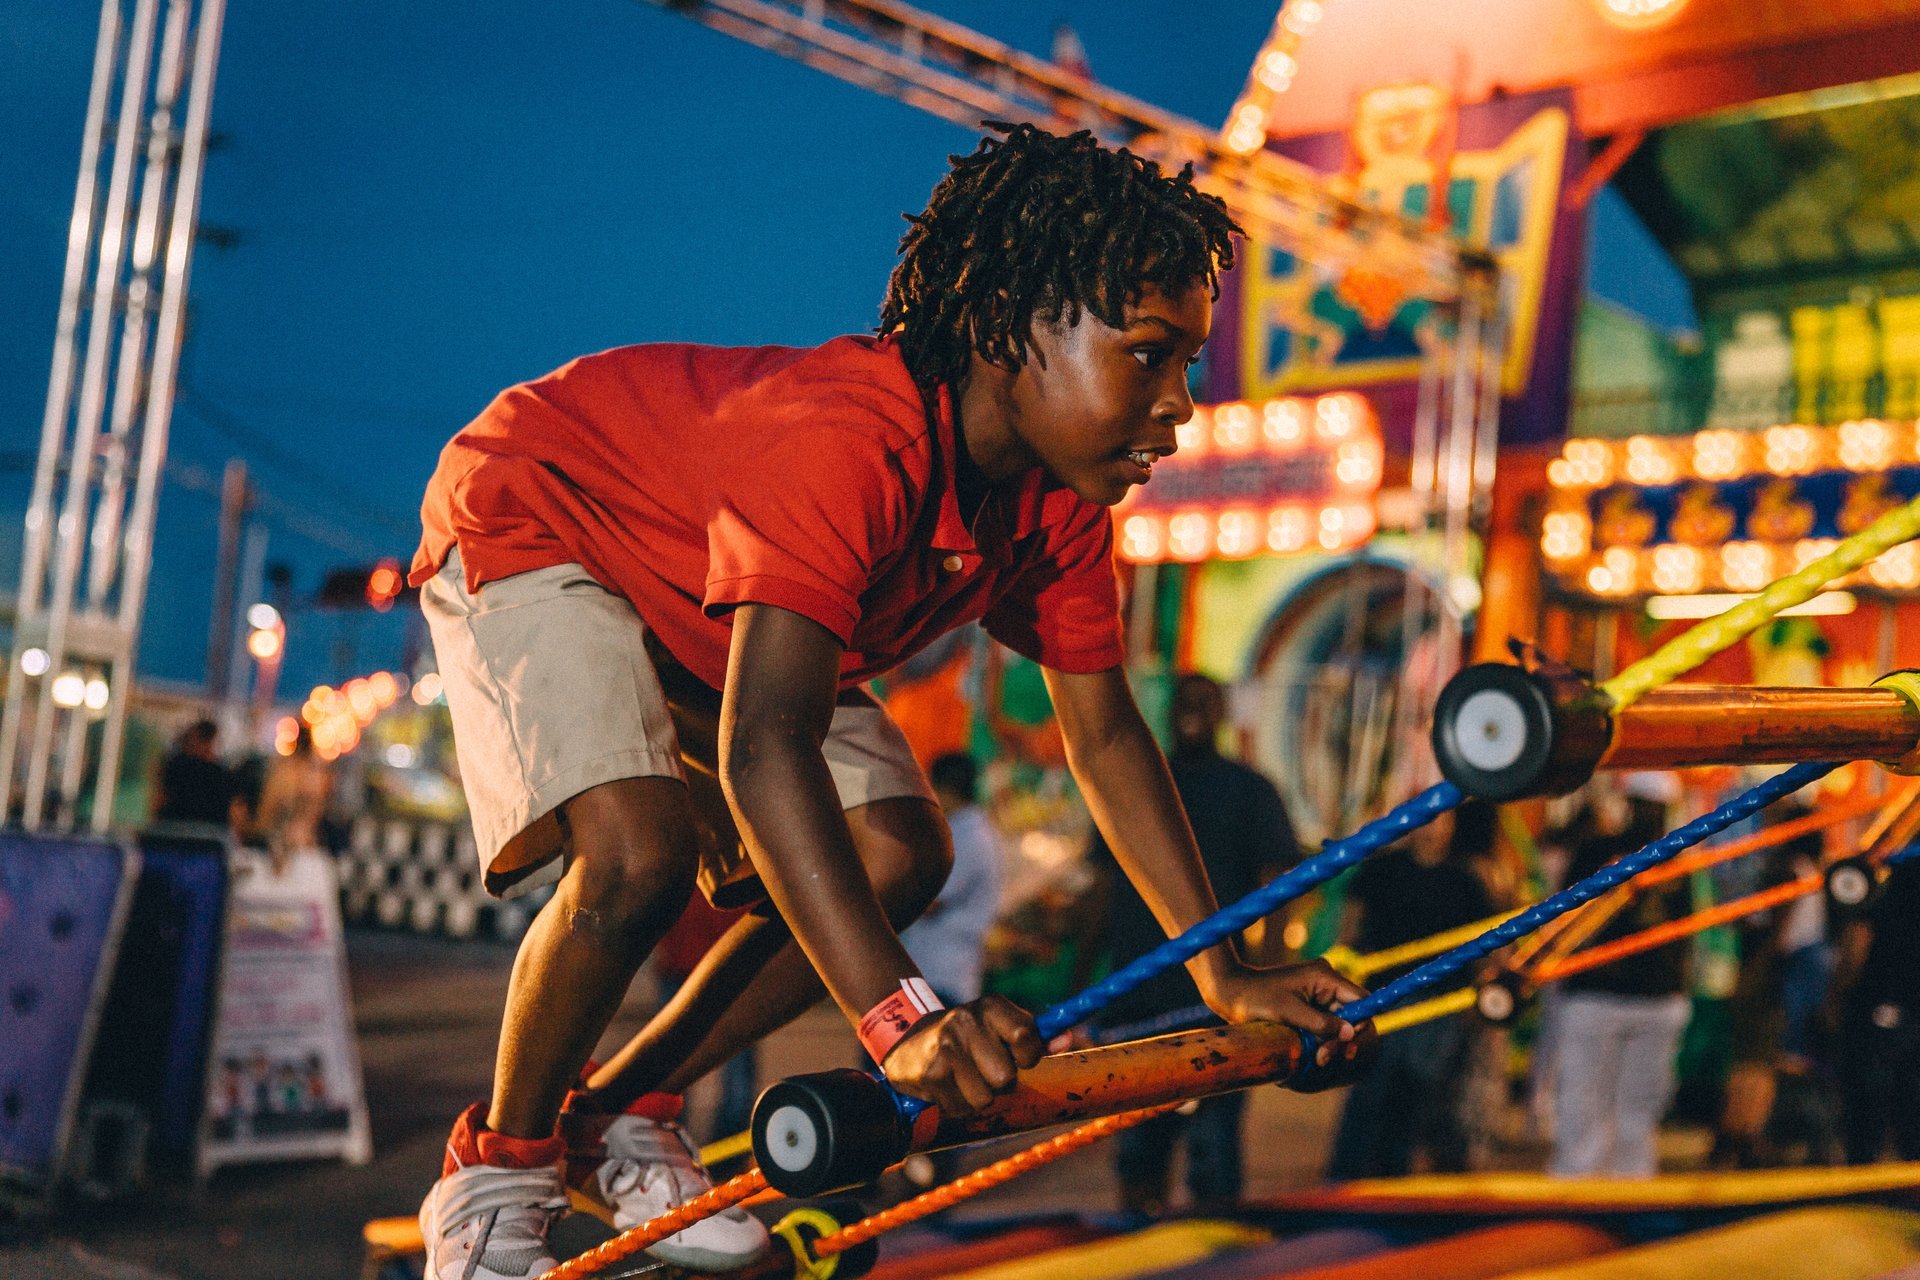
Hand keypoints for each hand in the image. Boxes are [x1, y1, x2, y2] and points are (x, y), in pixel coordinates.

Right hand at [880, 996, 1043, 1115]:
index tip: (1018, 1058)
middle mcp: (967, 1020)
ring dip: (977, 1098)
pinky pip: (961, 1108)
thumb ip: (1035, 1037)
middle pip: (1007, 1078)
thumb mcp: (999, 1029)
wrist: (908, 1043)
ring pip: (985, 1098)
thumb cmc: (968, 1040)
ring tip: (964, 1080)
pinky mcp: (931, 1071)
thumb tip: (1067, 1038)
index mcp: (991, 1006)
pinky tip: (947, 1086)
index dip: (1028, 1057)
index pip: (1027, 1037)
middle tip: (982, 1069)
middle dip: (998, 1083)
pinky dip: (957, 1105)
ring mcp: (947, 1046)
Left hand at [1200, 959, 1368, 1068]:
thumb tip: (1351, 1033)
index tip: (1345, 1045)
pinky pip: (1325, 1024)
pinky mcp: (1308, 1004)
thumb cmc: (1255, 999)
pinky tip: (1313, 1052)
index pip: (1360, 999)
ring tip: (1317, 1058)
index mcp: (1324, 976)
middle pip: (1351, 1014)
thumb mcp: (1289, 1013)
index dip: (1360, 1023)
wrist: (1229, 992)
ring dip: (1331, 1042)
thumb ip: (1322, 1024)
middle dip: (1341, 1039)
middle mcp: (1325, 982)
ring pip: (1338, 1023)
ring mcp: (1316, 993)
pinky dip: (1321, 1039)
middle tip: (1323, 1058)